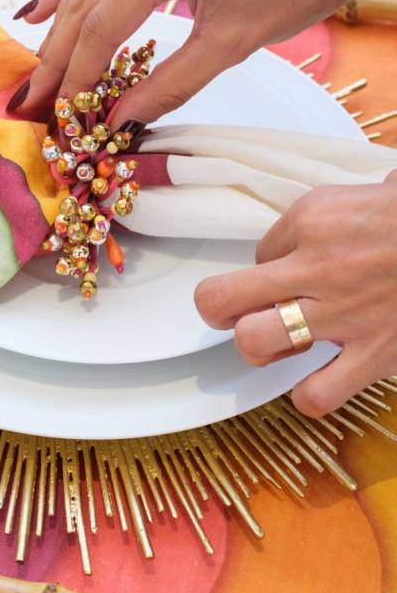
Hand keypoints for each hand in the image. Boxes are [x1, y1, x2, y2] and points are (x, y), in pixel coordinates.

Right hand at [8, 0, 388, 125]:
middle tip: (31, 101)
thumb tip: (118, 120)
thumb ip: (168, 84)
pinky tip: (43, 10)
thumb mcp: (231, 45)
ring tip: (35, 70)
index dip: (76, 75)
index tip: (60, 114)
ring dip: (59, 26)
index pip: (102, 26)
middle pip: (84, 1)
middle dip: (56, 57)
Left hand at [194, 172, 396, 416]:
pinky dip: (309, 394)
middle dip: (219, 309)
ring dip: (258, 347)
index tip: (292, 267)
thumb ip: (312, 224)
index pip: (256, 252)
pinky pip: (317, 394)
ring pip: (256, 342)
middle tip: (238, 312)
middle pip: (221, 299)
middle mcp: (316, 267)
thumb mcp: (353, 198)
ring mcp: (343, 314)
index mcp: (312, 221)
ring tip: (276, 343)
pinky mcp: (374, 353)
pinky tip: (315, 379)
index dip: (269, 263)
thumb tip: (287, 249)